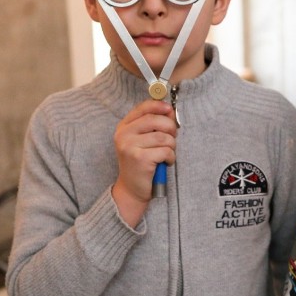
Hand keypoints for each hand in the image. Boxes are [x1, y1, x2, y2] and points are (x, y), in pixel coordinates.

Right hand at [112, 99, 176, 224]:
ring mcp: (130, 146)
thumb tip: (170, 111)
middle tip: (172, 138)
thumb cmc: (141, 163)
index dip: (158, 105)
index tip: (169, 109)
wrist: (132, 189)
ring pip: (164, 137)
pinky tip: (165, 162)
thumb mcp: (143, 140)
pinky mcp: (140, 159)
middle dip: (170, 128)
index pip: (142, 108)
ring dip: (171, 146)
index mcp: (124, 127)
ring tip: (167, 153)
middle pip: (155, 120)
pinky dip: (171, 157)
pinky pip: (166, 151)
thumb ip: (153, 125)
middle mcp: (123, 135)